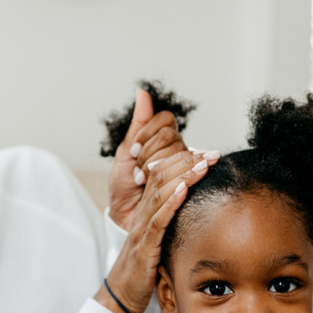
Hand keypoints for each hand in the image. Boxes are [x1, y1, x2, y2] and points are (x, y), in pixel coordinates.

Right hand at [96, 149, 217, 312]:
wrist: (124, 293)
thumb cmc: (146, 266)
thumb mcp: (161, 237)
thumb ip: (173, 219)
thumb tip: (197, 205)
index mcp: (147, 210)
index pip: (162, 173)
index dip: (184, 160)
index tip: (207, 154)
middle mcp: (142, 214)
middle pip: (161, 177)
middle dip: (188, 163)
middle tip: (212, 154)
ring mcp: (141, 230)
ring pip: (159, 195)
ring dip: (183, 178)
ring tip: (203, 166)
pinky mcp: (144, 248)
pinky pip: (156, 222)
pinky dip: (170, 204)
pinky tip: (183, 192)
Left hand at [108, 89, 189, 229]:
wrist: (125, 220)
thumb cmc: (125, 188)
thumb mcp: (126, 155)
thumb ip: (138, 124)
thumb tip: (142, 92)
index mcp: (165, 143)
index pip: (165, 121)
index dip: (148, 133)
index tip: (133, 151)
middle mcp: (178, 153)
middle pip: (171, 138)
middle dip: (149, 153)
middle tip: (137, 172)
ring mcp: (184, 171)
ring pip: (179, 155)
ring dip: (155, 167)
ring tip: (142, 181)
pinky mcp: (187, 193)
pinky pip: (187, 181)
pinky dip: (179, 185)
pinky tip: (180, 188)